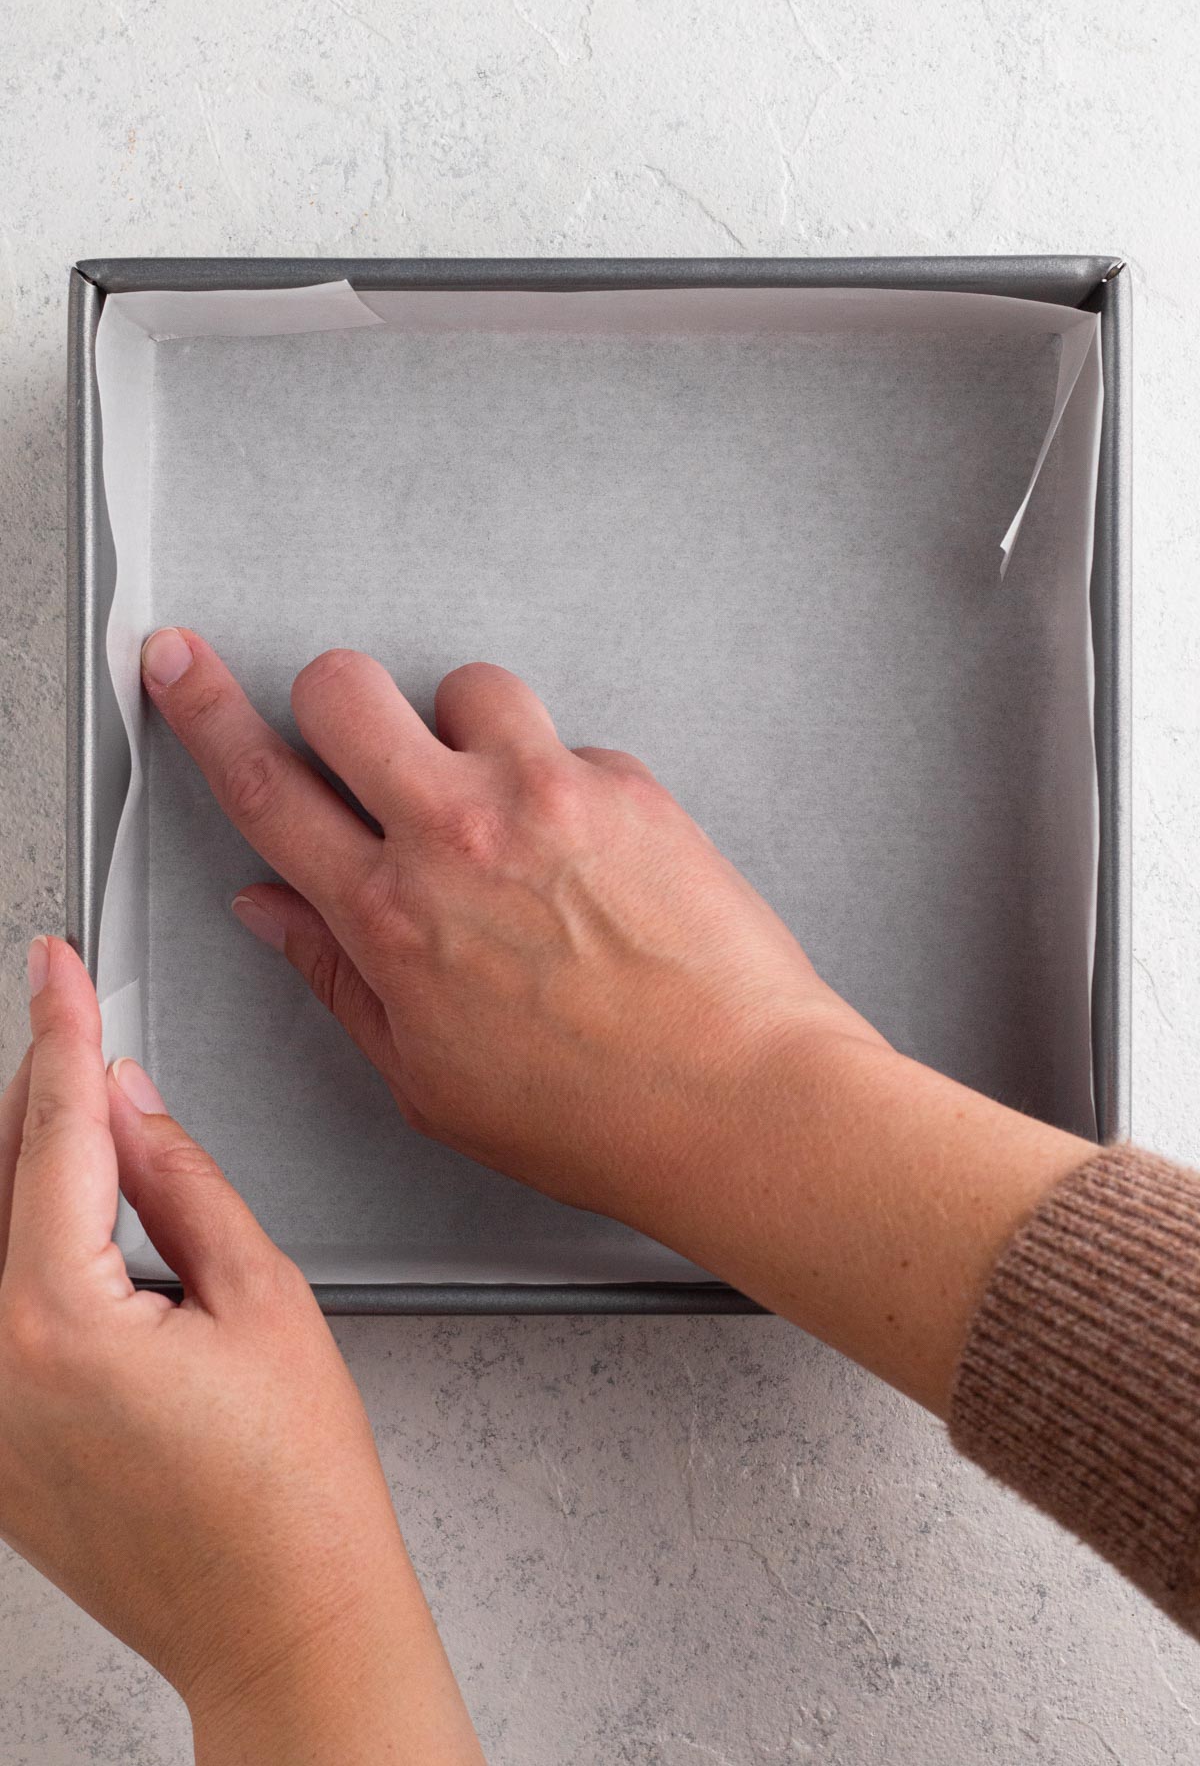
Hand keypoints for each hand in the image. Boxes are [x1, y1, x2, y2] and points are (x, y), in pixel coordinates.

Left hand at [0, 936, 481, 1763]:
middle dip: (34, 1085)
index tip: (57, 968)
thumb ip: (181, 1178)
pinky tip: (68, 1206)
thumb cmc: (294, 1490)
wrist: (283, 1626)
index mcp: (50, 1323)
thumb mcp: (263, 1295)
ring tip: (82, 1105)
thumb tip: (129, 1101)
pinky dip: (18, 1237)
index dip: (60, 1032)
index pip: (48, 1133)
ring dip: (24, 1160)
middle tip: (69, 1010)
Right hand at [142, 628, 1095, 1415]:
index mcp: (389, 916)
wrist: (737, 1100)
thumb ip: (336, 974)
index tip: (177, 661)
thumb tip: (270, 907)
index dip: (203, 710)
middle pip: (345, 688)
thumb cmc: (589, 1111)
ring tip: (499, 806)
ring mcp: (546, 794)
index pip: (263, 785)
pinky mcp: (626, 782)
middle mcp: (457, 834)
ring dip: (461, 731)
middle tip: (364, 745)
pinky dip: (558, 777)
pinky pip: (564, 738)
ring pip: (463, 685)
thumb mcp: (425, 1076)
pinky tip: (582, 852)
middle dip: (334, 700)